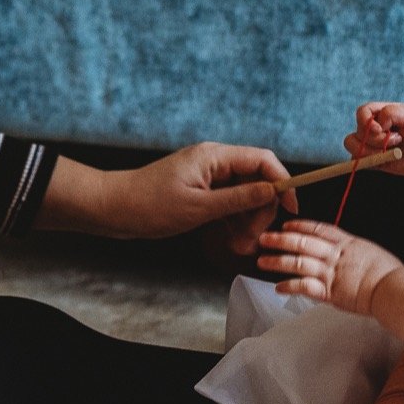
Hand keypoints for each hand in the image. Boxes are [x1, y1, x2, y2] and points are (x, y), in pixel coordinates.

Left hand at [40, 143, 292, 241]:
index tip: (291, 209)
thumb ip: (239, 198)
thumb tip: (273, 190)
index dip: (282, 182)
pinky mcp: (200, 193)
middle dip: (260, 210)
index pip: (263, 160)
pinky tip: (231, 240)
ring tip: (239, 246)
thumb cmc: (149, 205)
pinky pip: (228, 205)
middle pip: (257, 181)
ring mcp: (206, 178)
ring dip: (247, 221)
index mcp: (214, 156)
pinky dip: (233, 222)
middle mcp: (213, 163)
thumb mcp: (199, 207)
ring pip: (244, 196)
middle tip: (252, 240)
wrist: (112, 210)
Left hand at [257, 218, 403, 314]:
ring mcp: (331, 273)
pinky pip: (304, 287)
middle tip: (264, 238)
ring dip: (278, 261)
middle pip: (302, 243)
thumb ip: (354, 250)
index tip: (287, 224)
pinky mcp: (330, 292)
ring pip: (298, 263)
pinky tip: (278, 287)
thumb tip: (347, 250)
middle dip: (281, 240)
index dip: (301, 226)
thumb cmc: (389, 273)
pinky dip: (289, 286)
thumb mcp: (372, 252)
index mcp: (347, 243)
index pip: (319, 229)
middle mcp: (335, 255)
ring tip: (262, 261)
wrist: (394, 289)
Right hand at [350, 102, 403, 179]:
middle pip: (359, 131)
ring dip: (373, 151)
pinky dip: (369, 161)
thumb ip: (390, 113)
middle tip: (399, 140)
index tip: (381, 129)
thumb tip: (374, 126)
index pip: (362, 112)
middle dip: (377, 140)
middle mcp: (373, 127)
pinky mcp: (370, 160)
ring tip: (394, 152)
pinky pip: (356, 161)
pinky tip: (387, 160)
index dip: (366, 121)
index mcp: (381, 112)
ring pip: (353, 146)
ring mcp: (370, 144)